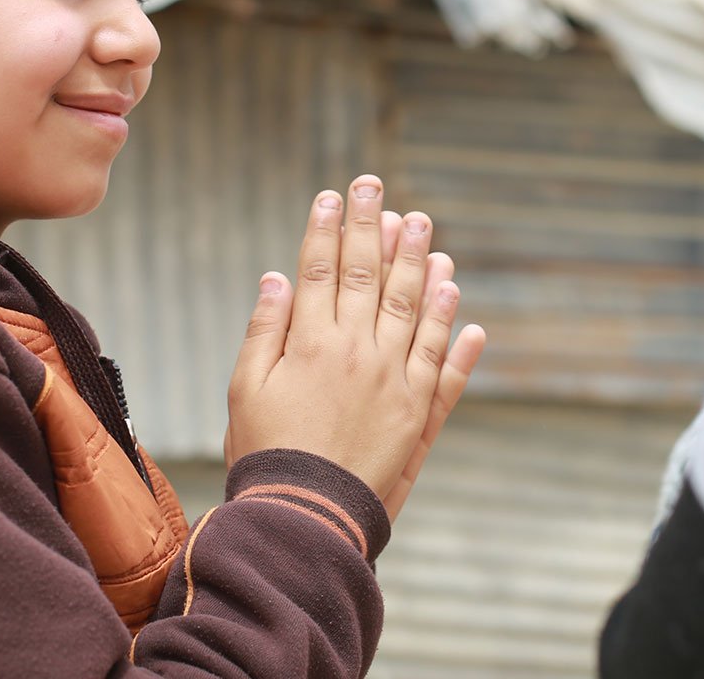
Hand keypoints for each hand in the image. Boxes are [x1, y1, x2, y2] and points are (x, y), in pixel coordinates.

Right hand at [225, 176, 484, 507]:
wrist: (306, 517)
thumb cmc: (266, 454)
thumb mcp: (246, 390)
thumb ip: (265, 330)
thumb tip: (277, 277)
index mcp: (311, 342)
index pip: (319, 270)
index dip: (325, 229)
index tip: (331, 195)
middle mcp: (358, 351)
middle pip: (369, 275)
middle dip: (371, 226)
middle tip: (376, 187)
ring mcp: (395, 379)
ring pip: (412, 308)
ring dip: (418, 262)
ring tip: (422, 226)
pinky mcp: (418, 412)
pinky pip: (443, 363)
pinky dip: (453, 330)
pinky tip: (457, 299)